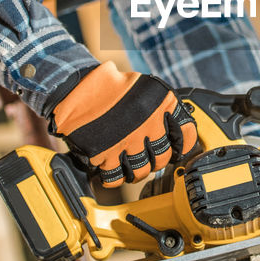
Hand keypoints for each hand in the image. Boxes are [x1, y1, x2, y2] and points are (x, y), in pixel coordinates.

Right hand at [50, 61, 197, 187]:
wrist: (73, 87)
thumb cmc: (108, 83)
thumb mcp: (144, 85)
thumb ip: (160, 106)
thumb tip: (175, 125)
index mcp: (162, 104)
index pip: (186, 134)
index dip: (183, 145)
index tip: (179, 149)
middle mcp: (148, 124)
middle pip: (163, 157)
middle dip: (159, 160)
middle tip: (152, 158)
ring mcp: (127, 141)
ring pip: (142, 170)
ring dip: (139, 171)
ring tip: (133, 166)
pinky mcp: (105, 154)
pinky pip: (116, 177)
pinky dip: (115, 177)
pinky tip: (114, 170)